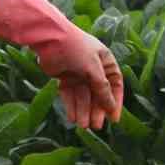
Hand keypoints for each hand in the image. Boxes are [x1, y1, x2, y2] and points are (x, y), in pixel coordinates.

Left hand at [0, 0, 123, 130]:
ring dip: (83, 111)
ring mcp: (78, 72)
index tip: (114, 119)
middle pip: (97, 93)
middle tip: (95, 127)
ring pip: (83, 96)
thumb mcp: (93, 69)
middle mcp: (93, 67)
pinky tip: (72, 118)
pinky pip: (69, 94)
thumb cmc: (76, 49)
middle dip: (96, 110)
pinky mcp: (63, 76)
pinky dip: (71, 105)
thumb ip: (102, 89)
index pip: (115, 85)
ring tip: (82, 126)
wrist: (49, 38)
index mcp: (105, 61)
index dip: (115, 101)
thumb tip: (111, 108)